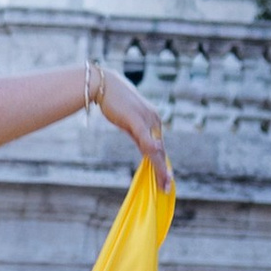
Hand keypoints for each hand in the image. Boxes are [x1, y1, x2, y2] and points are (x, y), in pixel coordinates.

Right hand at [93, 64, 171, 188]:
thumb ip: (138, 135)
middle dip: (164, 169)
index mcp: (153, 120)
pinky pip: (146, 140)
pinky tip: (156, 162)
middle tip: (167, 186)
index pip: (159, 146)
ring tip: (163, 182)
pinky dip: (152, 152)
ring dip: (160, 167)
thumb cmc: (114, 101)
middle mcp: (154, 119)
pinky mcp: (137, 119)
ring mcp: (147, 119)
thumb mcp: (128, 121)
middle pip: (160, 149)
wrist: (103, 84)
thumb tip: (145, 150)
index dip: (162, 162)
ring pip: (155, 148)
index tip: (165, 177)